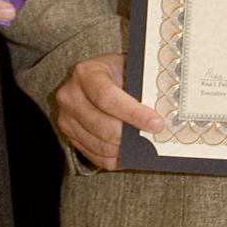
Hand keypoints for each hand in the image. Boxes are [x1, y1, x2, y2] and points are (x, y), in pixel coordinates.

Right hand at [54, 54, 164, 171]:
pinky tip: (130, 152)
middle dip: (131, 136)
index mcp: (85, 73)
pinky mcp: (69, 135)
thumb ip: (139, 87)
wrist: (95, 75)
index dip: (133, 114)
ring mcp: (66, 117)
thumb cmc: (116, 72)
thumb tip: (160, 114)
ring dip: (125, 149)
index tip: (156, 124)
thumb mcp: (126, 68)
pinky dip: (116, 158)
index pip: (107, 97)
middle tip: (153, 138)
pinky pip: (96, 157)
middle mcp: (70, 95)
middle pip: (102, 126)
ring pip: (100, 145)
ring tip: (143, 145)